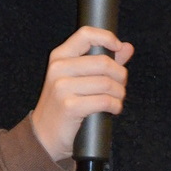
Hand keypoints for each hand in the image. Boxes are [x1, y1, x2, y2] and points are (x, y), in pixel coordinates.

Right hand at [30, 26, 134, 162]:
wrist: (43, 136)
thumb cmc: (63, 107)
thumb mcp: (78, 79)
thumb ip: (103, 62)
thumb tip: (127, 47)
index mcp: (59, 57)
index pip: (86, 34)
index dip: (107, 38)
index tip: (118, 49)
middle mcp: (58, 69)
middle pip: (104, 62)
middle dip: (120, 75)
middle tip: (121, 86)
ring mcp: (62, 88)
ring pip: (107, 83)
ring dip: (120, 93)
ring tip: (117, 99)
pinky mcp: (70, 106)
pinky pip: (105, 101)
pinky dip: (116, 106)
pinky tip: (114, 109)